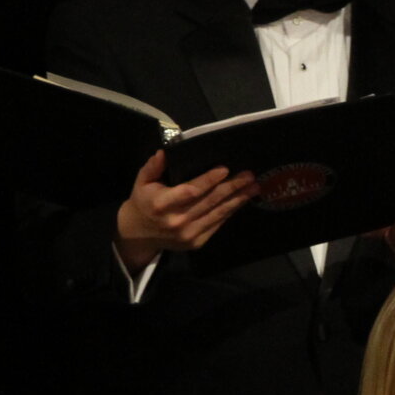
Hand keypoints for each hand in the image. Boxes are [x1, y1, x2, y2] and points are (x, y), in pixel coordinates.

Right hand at [115, 149, 257, 268]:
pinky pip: (218, 223)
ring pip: (218, 213)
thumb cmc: (143, 202)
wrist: (139, 235)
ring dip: (239, 199)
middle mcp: (177, 221)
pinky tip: (242, 200)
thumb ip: (153, 167)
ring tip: (254, 187)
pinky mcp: (197, 242)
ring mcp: (189, 234)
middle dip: (232, 187)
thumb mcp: (142, 182)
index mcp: (162, 204)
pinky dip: (231, 210)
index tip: (225, 169)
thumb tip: (165, 152)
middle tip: (249, 175)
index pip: (190, 191)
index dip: (209, 180)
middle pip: (210, 201)